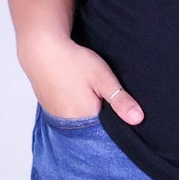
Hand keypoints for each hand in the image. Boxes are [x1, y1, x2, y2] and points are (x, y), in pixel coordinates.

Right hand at [18, 31, 144, 125]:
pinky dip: (73, 103)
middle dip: (100, 113)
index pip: (106, 130)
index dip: (113, 119)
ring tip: (86, 89)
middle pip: (92, 125)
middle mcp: (68, 122)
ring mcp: (56, 115)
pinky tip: (75, 89)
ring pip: (79, 117)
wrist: (41, 49)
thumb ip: (120, 100)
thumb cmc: (73, 61)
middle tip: (99, 91)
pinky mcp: (49, 106)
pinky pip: (67, 110)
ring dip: (86, 108)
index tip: (115, 104)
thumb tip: (138, 119)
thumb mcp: (103, 78)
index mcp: (84, 119)